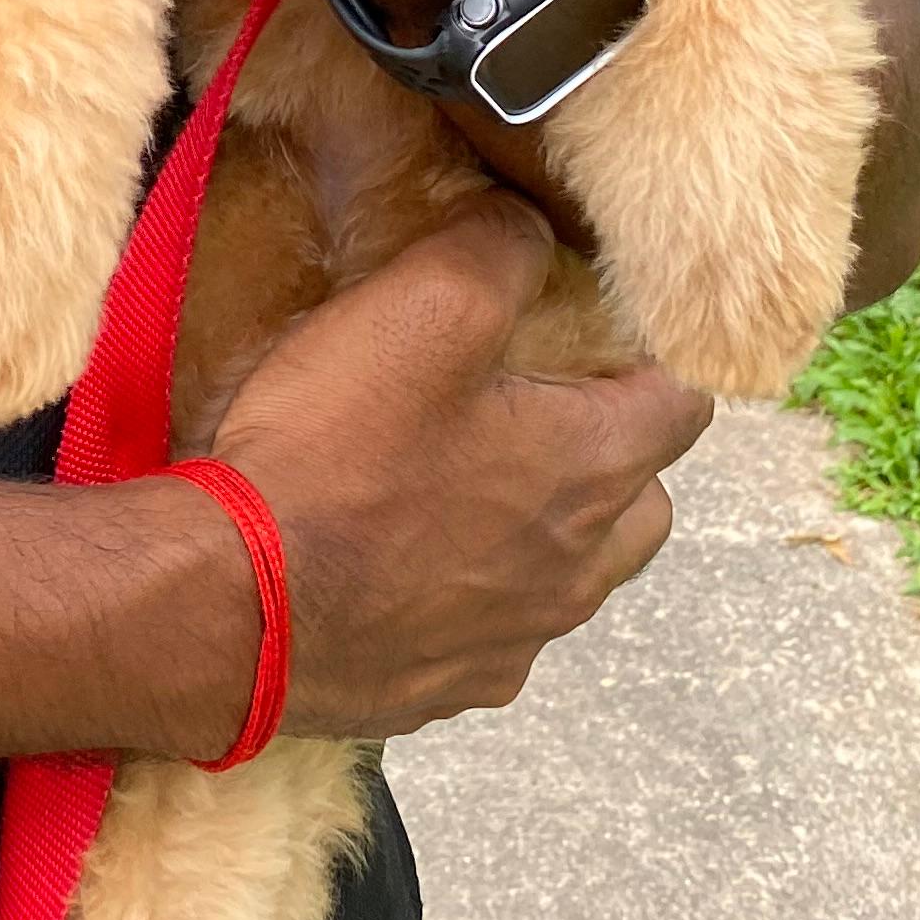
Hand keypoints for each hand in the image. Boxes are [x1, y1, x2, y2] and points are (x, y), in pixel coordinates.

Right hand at [169, 197, 708, 747]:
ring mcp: (517, 640)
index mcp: (590, 470)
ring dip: (548, 524)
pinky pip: (496, 629)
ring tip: (465, 478)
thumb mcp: (421, 306)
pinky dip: (474, 590)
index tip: (600, 328)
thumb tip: (533, 230)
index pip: (685, 404)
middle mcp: (576, 568)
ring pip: (576, 573)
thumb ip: (499, 250)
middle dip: (613, 448)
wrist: (234, 608)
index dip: (651, 356)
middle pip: (645, 500)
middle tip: (533, 401)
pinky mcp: (451, 688)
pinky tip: (403, 557)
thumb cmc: (336, 453)